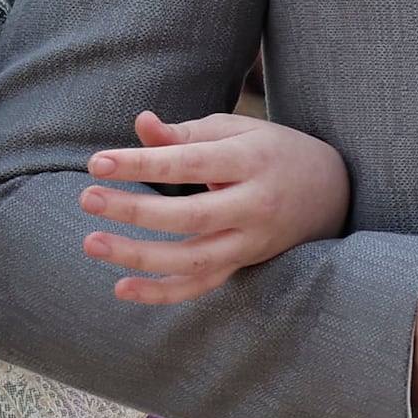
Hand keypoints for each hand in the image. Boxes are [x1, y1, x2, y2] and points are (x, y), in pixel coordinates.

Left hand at [78, 109, 349, 302]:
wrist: (330, 191)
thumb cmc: (270, 150)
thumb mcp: (235, 131)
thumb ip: (186, 133)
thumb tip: (140, 124)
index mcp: (252, 160)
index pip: (191, 164)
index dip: (144, 164)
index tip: (99, 163)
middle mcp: (256, 205)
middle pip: (191, 215)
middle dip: (135, 210)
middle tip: (87, 198)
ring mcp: (251, 242)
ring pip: (193, 260)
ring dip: (139, 257)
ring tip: (92, 242)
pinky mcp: (243, 265)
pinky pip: (200, 287)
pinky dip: (161, 294)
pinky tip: (120, 288)